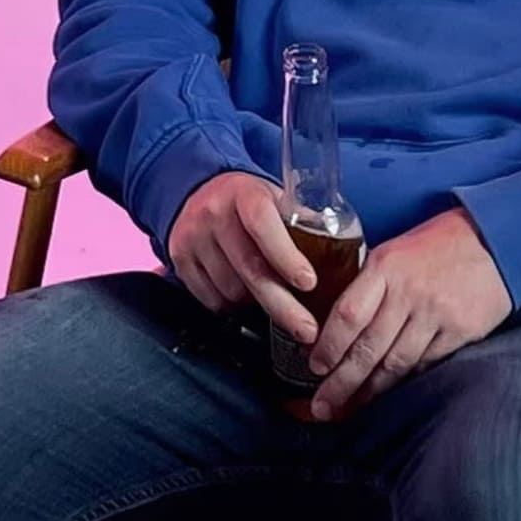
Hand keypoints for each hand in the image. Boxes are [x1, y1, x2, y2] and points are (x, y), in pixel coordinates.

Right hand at [168, 167, 320, 352]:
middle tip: (307, 330)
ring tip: (265, 290)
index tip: (309, 283)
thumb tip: (342, 255)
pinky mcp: (178, 258)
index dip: (286, 257)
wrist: (194, 190)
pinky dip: (230, 305)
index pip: (264, 225)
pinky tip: (240, 290)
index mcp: (244, 194)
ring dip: (254, 301)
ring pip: (232, 290)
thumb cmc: (245, 201)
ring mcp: (193, 237)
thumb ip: (302, 222)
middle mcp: (214, 213)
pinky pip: (211, 299)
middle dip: (283, 306)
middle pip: (250, 269)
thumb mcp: (275, 198)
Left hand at [295, 211, 510, 421]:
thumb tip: (337, 326)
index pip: (347, 315)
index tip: (315, 367)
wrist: (493, 241)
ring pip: (396, 363)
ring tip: (352, 407)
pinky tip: (391, 394)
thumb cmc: (436, 246)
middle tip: (322, 405)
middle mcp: (409, 292)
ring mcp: (436, 314)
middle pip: (368, 348)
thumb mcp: (394, 252)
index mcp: (385, 267)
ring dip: (371, 390)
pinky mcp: (461, 331)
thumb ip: (368, 285)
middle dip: (341, 382)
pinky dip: (406, 381)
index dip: (328, 347)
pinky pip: (426, 364)